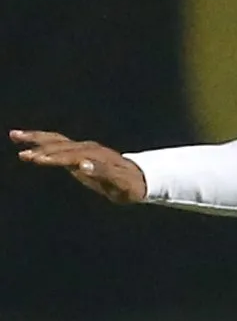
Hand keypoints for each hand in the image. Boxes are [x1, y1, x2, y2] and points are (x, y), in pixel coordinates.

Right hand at [11, 129, 147, 202]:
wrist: (139, 178)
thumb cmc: (130, 185)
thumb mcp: (120, 184)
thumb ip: (103, 173)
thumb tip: (83, 164)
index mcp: (97, 157)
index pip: (71, 156)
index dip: (54, 158)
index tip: (38, 159)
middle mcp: (89, 149)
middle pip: (61, 145)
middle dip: (40, 146)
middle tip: (22, 150)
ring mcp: (84, 148)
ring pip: (57, 140)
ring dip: (36, 138)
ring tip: (14, 135)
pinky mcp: (79, 151)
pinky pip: (57, 143)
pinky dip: (41, 141)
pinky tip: (25, 140)